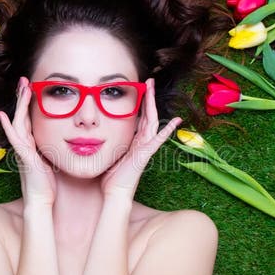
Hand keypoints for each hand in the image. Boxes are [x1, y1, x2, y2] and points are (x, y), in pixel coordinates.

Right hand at [0, 77, 56, 206]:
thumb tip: (68, 138)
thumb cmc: (49, 182)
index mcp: (31, 144)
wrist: (42, 199)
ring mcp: (21, 149)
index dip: (28, 104)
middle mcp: (24, 144)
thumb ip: (54, 147)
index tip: (31, 88)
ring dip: (19, 105)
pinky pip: (13, 138)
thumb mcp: (53, 158)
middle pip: (21, 116)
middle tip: (24, 80)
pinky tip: (3, 115)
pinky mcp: (22, 155)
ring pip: (17, 122)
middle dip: (22, 98)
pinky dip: (7, 126)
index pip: (28, 119)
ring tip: (21, 88)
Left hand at [99, 78, 181, 198]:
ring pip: (153, 122)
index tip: (140, 88)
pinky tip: (176, 122)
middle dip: (149, 97)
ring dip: (153, 105)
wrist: (115, 193)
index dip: (141, 103)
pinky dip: (167, 132)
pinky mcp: (146, 155)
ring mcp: (145, 148)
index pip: (140, 118)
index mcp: (134, 141)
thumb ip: (110, 141)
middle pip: (148, 115)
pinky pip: (158, 141)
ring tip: (153, 89)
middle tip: (149, 81)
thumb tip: (99, 130)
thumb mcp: (110, 152)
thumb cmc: (110, 176)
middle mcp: (142, 143)